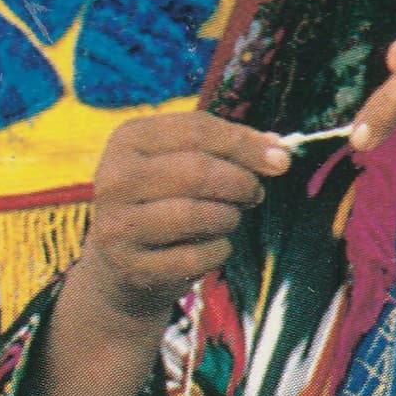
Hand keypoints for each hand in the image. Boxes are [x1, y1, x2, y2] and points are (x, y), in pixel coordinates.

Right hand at [73, 111, 292, 331]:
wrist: (123, 263)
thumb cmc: (165, 201)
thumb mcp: (185, 163)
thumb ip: (228, 149)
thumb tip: (278, 150)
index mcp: (129, 139)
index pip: (196, 129)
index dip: (244, 144)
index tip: (280, 160)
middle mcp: (114, 178)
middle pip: (197, 171)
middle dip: (240, 183)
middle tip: (255, 194)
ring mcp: (118, 224)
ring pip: (196, 215)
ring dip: (229, 218)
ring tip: (229, 218)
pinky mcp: (133, 266)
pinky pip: (196, 257)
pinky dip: (218, 251)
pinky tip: (213, 246)